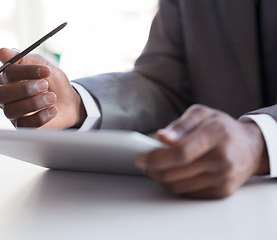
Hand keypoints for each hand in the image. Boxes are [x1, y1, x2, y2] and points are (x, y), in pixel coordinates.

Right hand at [0, 48, 86, 128]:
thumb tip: (1, 51)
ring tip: (52, 97)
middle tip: (45, 85)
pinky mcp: (22, 126)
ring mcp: (12, 112)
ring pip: (12, 110)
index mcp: (7, 78)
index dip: (26, 71)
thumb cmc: (52, 81)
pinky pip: (25, 125)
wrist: (68, 101)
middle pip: (2, 94)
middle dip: (25, 89)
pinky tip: (54, 109)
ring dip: (34, 103)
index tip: (46, 70)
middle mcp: (6, 96)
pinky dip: (41, 116)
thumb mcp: (42, 64)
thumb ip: (23, 58)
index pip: (8, 73)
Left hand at [136, 104, 268, 198]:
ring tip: (155, 169)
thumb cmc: (222, 127)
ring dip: (161, 179)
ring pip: (179, 186)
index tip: (140, 159)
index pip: (180, 152)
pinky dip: (175, 185)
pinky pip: (189, 193)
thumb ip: (180, 124)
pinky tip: (172, 175)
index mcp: (216, 133)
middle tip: (144, 164)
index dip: (155, 158)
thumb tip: (161, 137)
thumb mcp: (202, 114)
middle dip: (153, 170)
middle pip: (176, 172)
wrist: (251, 148)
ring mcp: (224, 178)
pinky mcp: (222, 191)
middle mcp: (222, 158)